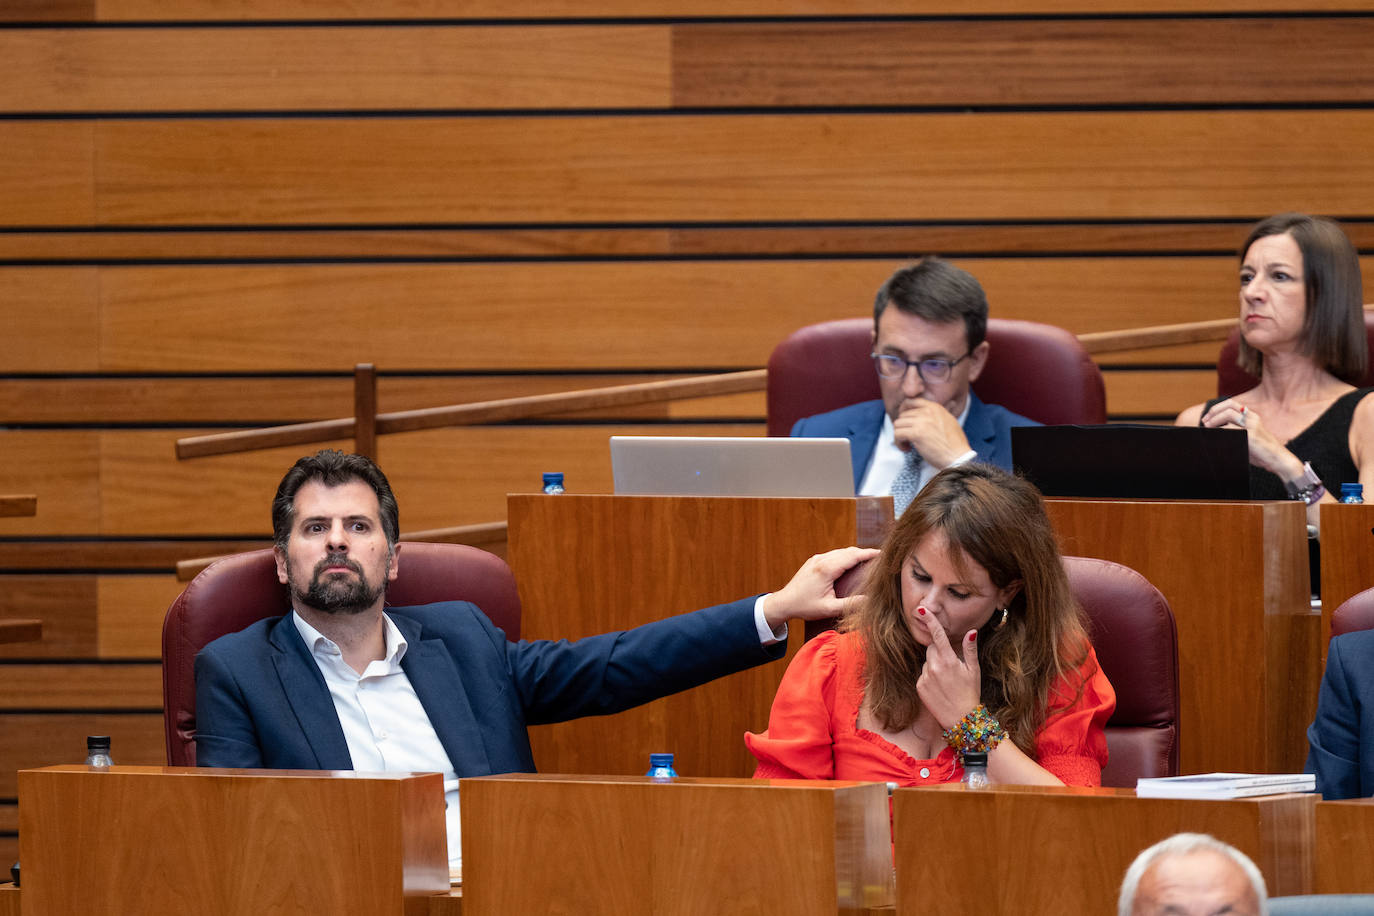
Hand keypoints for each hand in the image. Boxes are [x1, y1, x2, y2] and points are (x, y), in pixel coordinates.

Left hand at [761, 546, 880, 630]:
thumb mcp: (829, 609)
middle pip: (848, 551)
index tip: (883, 554)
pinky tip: (852, 563)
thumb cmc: (805, 607)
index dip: (869, 554)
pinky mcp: (814, 561)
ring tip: (870, 559)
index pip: (853, 556)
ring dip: (855, 554)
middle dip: (865, 553)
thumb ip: (850, 605)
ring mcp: (817, 558)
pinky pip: (833, 554)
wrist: (783, 603)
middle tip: (881, 558)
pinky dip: (845, 556)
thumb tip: (870, 601)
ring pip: (841, 551)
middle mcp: (822, 559)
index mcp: (827, 569)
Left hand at [892, 398, 972, 468]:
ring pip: (898, 424)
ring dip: (899, 436)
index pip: (911, 401)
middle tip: (908, 438)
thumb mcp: (948, 421)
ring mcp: (921, 422)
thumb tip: (923, 414)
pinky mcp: (916, 434)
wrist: (958, 456)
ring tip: (907, 444)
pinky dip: (899, 443)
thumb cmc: (954, 444)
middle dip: (903, 427)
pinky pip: (897, 434)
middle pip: (903, 415)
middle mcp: (927, 412)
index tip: (905, 422)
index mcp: (935, 407)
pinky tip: (907, 449)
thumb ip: (936, 415)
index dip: (904, 411)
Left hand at [913, 607, 981, 729]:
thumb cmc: (970, 693)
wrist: (961, 719)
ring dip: (934, 664)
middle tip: (951, 664)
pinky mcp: (919, 687)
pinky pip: (923, 674)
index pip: (938, 636)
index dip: (930, 621)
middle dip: (939, 650)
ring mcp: (925, 677)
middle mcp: (934, 667)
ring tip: (947, 679)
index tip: (921, 610)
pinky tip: (939, 687)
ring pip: (927, 661)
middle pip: (932, 648)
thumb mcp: (974, 670)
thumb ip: (969, 649)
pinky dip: (929, 676)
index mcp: (949, 661)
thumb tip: (971, 631)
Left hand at [1199, 399, 1303, 480]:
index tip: (1207, 417)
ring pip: (1229, 415)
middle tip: (1204, 422)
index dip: (1217, 408)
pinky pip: (1231, 429)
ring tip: (1207, 428)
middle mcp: (1252, 418)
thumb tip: (1213, 431)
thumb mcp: (1247, 436)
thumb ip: (1234, 430)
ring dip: (1215, 420)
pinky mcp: (1251, 435)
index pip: (1231, 404)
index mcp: (1251, 416)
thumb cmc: (1260, 450)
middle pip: (1229, 406)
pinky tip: (1215, 437)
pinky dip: (1220, 431)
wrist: (1277, 459)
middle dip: (1213, 412)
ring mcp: (1252, 426)